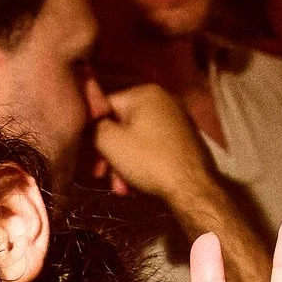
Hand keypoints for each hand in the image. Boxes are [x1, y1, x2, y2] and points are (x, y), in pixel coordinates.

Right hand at [92, 85, 220, 206]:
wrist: (192, 187)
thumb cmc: (148, 160)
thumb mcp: (110, 142)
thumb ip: (94, 127)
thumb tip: (91, 124)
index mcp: (145, 93)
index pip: (105, 106)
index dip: (93, 132)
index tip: (90, 157)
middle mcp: (164, 101)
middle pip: (122, 126)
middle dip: (110, 155)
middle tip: (103, 176)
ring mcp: (176, 120)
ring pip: (136, 141)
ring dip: (124, 165)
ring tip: (122, 188)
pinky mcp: (184, 140)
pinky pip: (153, 148)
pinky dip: (142, 164)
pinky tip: (137, 184)